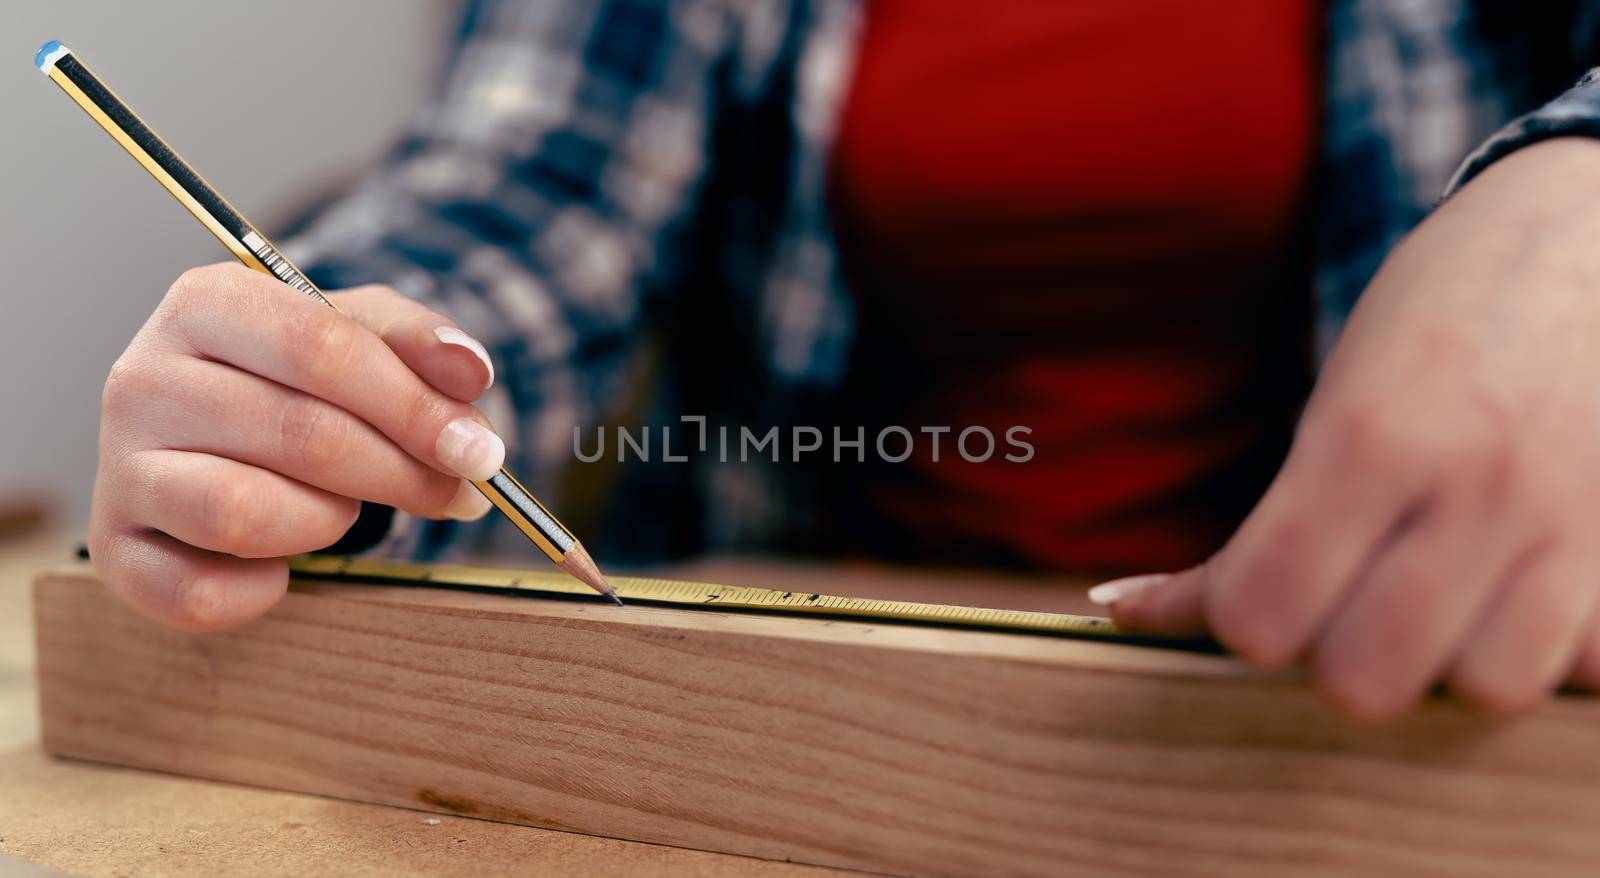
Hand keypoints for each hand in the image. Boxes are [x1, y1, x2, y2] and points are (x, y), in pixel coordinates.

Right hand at [89, 263, 502, 630]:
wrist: (223, 424)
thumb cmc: (303, 375)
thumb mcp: (368, 333)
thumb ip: (424, 344)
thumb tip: (471, 372)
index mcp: (205, 303)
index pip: (319, 348)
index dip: (414, 408)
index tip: (481, 452)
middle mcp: (143, 378)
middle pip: (298, 434)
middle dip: (399, 473)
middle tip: (453, 492)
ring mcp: (117, 466)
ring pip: (244, 514)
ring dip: (325, 521)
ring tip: (340, 506)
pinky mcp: (114, 548)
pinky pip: (195, 594)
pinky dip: (260, 591)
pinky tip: (283, 565)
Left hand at [1095, 138, 1599, 718]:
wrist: (1599, 227)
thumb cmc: (1449, 305)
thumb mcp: (1341, 390)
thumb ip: (1273, 515)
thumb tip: (1139, 614)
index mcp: (1368, 436)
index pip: (1257, 616)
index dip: (1234, 622)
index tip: (1242, 597)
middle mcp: (1472, 487)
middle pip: (1362, 680)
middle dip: (1333, 656)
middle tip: (1340, 602)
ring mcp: (1569, 518)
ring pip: (1484, 688)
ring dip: (1447, 664)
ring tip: (1438, 607)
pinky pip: (1588, 666)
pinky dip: (1550, 652)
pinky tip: (1520, 597)